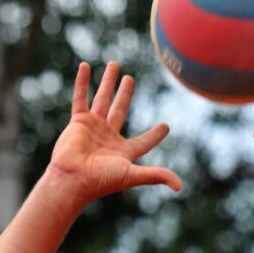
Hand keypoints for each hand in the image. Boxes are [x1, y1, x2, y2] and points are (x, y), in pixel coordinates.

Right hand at [48, 61, 181, 203]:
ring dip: (108, 82)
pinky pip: (80, 98)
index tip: (166, 127)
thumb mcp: (132, 176)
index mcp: (123, 152)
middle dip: (126, 94)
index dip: (155, 135)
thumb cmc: (101, 180)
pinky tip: (85, 66)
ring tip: (114, 65)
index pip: (144, 142)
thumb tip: (179, 187)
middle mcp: (108, 137)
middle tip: (130, 79)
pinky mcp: (79, 122)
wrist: (73, 179)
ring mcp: (93, 127)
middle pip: (120, 110)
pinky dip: (82, 82)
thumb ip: (156, 176)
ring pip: (102, 99)